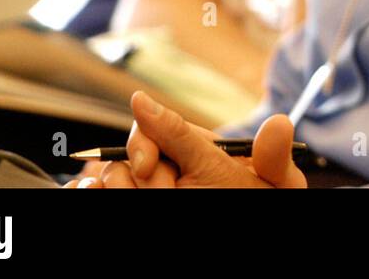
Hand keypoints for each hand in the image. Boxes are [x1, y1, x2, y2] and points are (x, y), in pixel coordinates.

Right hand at [63, 91, 306, 188]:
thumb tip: (279, 122)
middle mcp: (165, 164)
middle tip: (169, 194)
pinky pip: (92, 191)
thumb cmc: (255, 201)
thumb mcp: (270, 183)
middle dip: (145, 176)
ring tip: (157, 203)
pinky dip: (88, 190)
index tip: (148, 164)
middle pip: (128, 155)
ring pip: (110, 178)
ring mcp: (145, 186)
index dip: (144, 141)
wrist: (251, 245)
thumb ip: (271, 156)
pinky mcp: (129, 201)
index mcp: (196, 146)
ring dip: (122, 189)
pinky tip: (92, 191)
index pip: (153, 126)